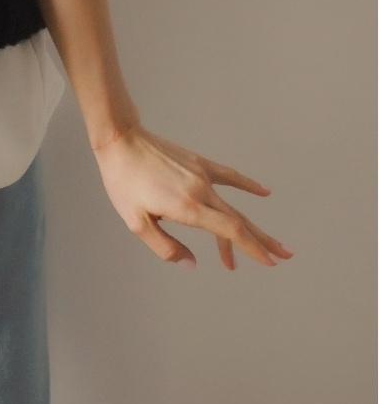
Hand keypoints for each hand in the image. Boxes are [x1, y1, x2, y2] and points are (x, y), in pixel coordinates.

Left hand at [93, 122, 294, 270]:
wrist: (121, 140)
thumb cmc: (123, 181)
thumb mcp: (136, 222)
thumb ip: (165, 247)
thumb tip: (192, 264)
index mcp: (188, 207)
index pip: (230, 231)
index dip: (252, 248)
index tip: (269, 263)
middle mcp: (201, 191)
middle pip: (239, 221)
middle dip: (262, 242)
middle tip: (283, 258)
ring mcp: (202, 175)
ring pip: (234, 205)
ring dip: (255, 225)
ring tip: (274, 243)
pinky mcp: (198, 162)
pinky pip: (229, 176)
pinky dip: (247, 185)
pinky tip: (264, 192)